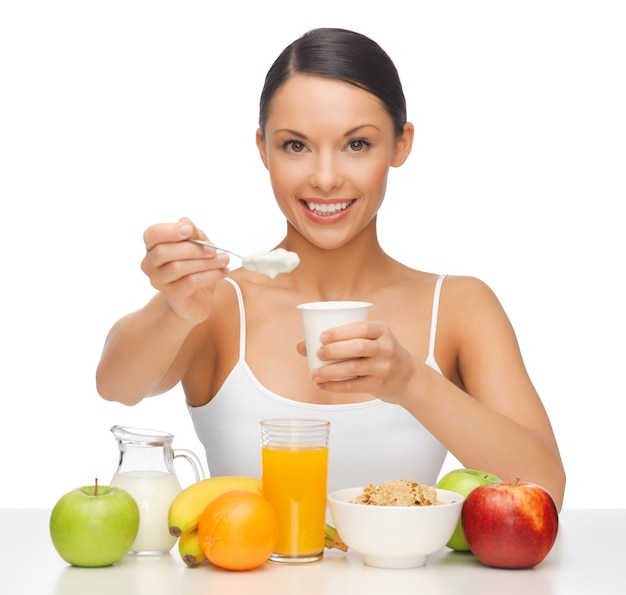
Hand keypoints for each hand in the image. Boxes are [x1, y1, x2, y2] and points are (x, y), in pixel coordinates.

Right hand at [141, 217, 229, 323]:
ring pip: (178, 267)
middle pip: (164, 252)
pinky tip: (223, 272)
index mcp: (153, 247)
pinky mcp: (173, 296)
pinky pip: (190, 282)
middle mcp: (150, 264)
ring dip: (206, 262)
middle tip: (214, 249)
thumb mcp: (198, 247)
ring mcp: (159, 281)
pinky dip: (210, 275)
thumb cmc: (195, 268)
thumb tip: (186, 221)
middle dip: (193, 248)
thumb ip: (193, 235)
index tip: (190, 230)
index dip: (169, 231)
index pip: (152, 234)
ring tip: (224, 260)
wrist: (197, 299)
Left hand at [297, 320, 419, 402]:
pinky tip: (322, 385)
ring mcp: (383, 367)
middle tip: (318, 353)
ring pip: (354, 368)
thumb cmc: (381, 354)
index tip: (322, 336)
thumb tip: (301, 345)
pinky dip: (335, 386)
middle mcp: (385, 348)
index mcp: (381, 330)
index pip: (361, 328)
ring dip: (330, 371)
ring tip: (314, 373)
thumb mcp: (369, 340)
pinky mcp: (379, 385)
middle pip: (358, 347)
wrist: (408, 377)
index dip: (341, 332)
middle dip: (334, 350)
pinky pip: (353, 386)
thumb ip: (340, 340)